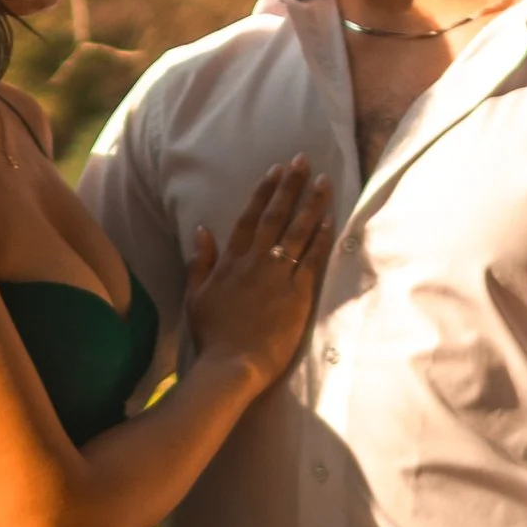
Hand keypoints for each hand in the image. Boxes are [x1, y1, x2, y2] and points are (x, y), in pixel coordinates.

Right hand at [183, 158, 332, 388]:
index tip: (275, 171)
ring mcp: (277, 276)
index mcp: (230, 262)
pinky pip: (311, 258)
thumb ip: (199, 261)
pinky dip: (320, 237)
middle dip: (290, 186)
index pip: (249, 218)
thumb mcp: (195, 296)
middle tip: (302, 161)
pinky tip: (330, 218)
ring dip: (311, 203)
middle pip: (275, 216)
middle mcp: (255, 262)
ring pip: (297, 231)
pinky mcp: (297, 293)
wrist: (232, 365)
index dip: (263, 192)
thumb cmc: (213, 335)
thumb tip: (201, 230)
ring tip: (323, 181)